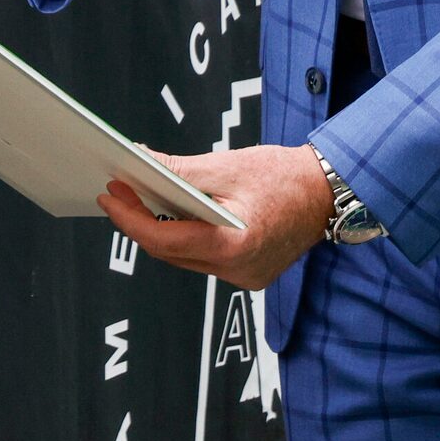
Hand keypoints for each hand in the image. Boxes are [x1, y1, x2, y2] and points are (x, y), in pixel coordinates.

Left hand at [96, 143, 331, 288]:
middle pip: (171, 252)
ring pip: (185, 258)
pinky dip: (187, 237)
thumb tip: (141, 163)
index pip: (164, 240)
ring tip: (142, 199)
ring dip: (162, 230)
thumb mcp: (226, 166)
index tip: (110, 196)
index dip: (130, 219)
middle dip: (140, 222)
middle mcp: (239, 271)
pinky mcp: (249, 274)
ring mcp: (245, 277)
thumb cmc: (285, 177)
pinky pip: (205, 259)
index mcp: (234, 246)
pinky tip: (176, 214)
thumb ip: (179, 170)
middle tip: (120, 191)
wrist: (329, 193)